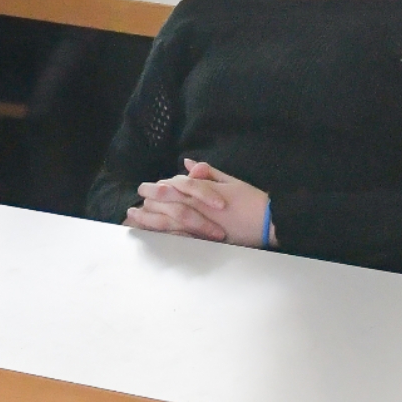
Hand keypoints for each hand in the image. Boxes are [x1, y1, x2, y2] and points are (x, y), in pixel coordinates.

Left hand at [124, 158, 273, 247]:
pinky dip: (163, 234)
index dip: (158, 187)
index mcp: (204, 189)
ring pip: (168, 219)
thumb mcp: (230, 181)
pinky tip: (152, 234)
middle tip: (133, 204)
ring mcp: (200, 222)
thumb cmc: (252, 200)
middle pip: (166, 201)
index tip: (145, 189)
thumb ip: (208, 172)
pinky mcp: (204, 238)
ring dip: (149, 218)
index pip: (175, 185)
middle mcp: (199, 205)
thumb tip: (188, 163)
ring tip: (134, 219)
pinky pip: (179, 236)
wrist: (268, 222)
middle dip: (148, 201)